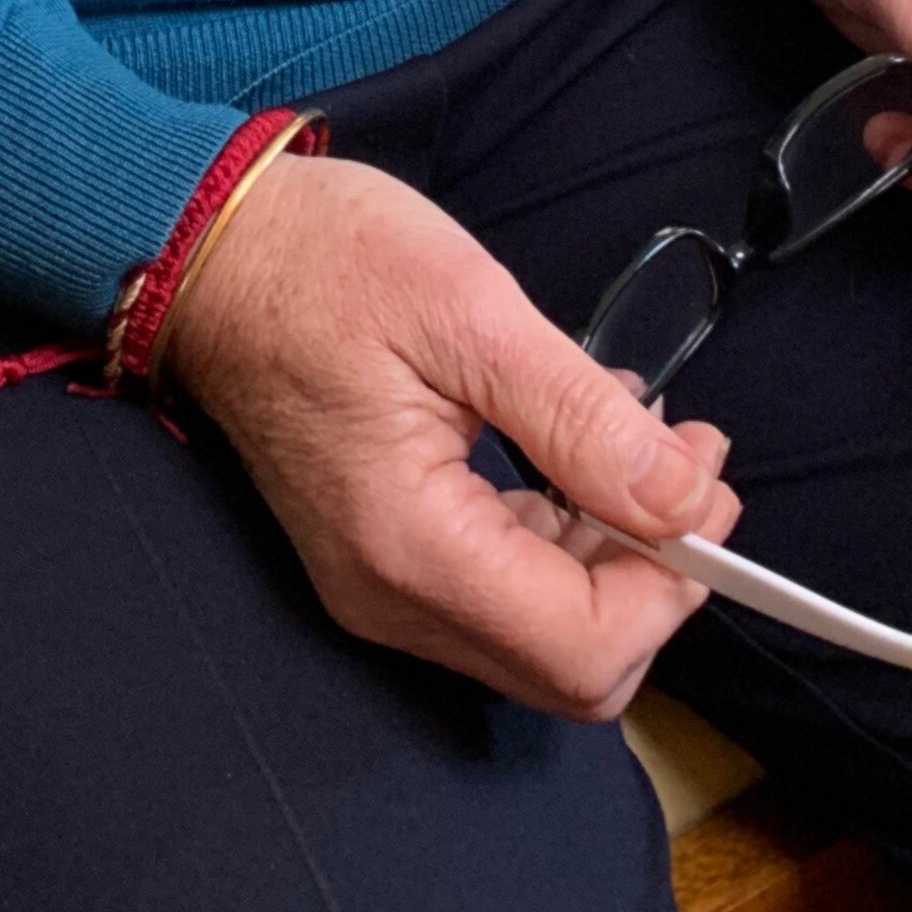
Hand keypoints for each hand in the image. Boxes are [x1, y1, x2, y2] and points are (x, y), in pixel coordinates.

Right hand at [159, 152, 741, 720]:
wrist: (202, 246)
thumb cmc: (322, 259)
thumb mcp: (467, 310)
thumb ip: (580, 418)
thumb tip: (685, 498)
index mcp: (410, 545)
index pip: (582, 649)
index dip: (671, 586)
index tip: (708, 486)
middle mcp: (390, 596)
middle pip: (567, 666)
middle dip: (654, 577)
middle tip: (695, 464)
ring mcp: (377, 582)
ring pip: (538, 634)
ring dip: (615, 555)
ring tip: (649, 441)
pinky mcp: (377, 552)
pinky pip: (496, 591)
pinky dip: (560, 539)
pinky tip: (579, 453)